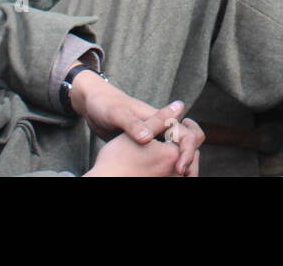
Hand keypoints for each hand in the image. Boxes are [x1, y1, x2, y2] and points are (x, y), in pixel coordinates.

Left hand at [71, 74, 201, 172]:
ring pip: (174, 152)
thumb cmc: (105, 105)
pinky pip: (159, 156)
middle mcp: (159, 128)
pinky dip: (164, 166)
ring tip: (174, 178)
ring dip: (177, 164)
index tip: (179, 169)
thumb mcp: (117, 114)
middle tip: (182, 176)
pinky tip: (156, 176)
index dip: (188, 152)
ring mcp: (152, 136)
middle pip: (185, 144)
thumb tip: (148, 138)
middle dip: (189, 160)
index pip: (186, 135)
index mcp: (158, 119)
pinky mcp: (143, 145)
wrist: (93, 103)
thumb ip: (133, 125)